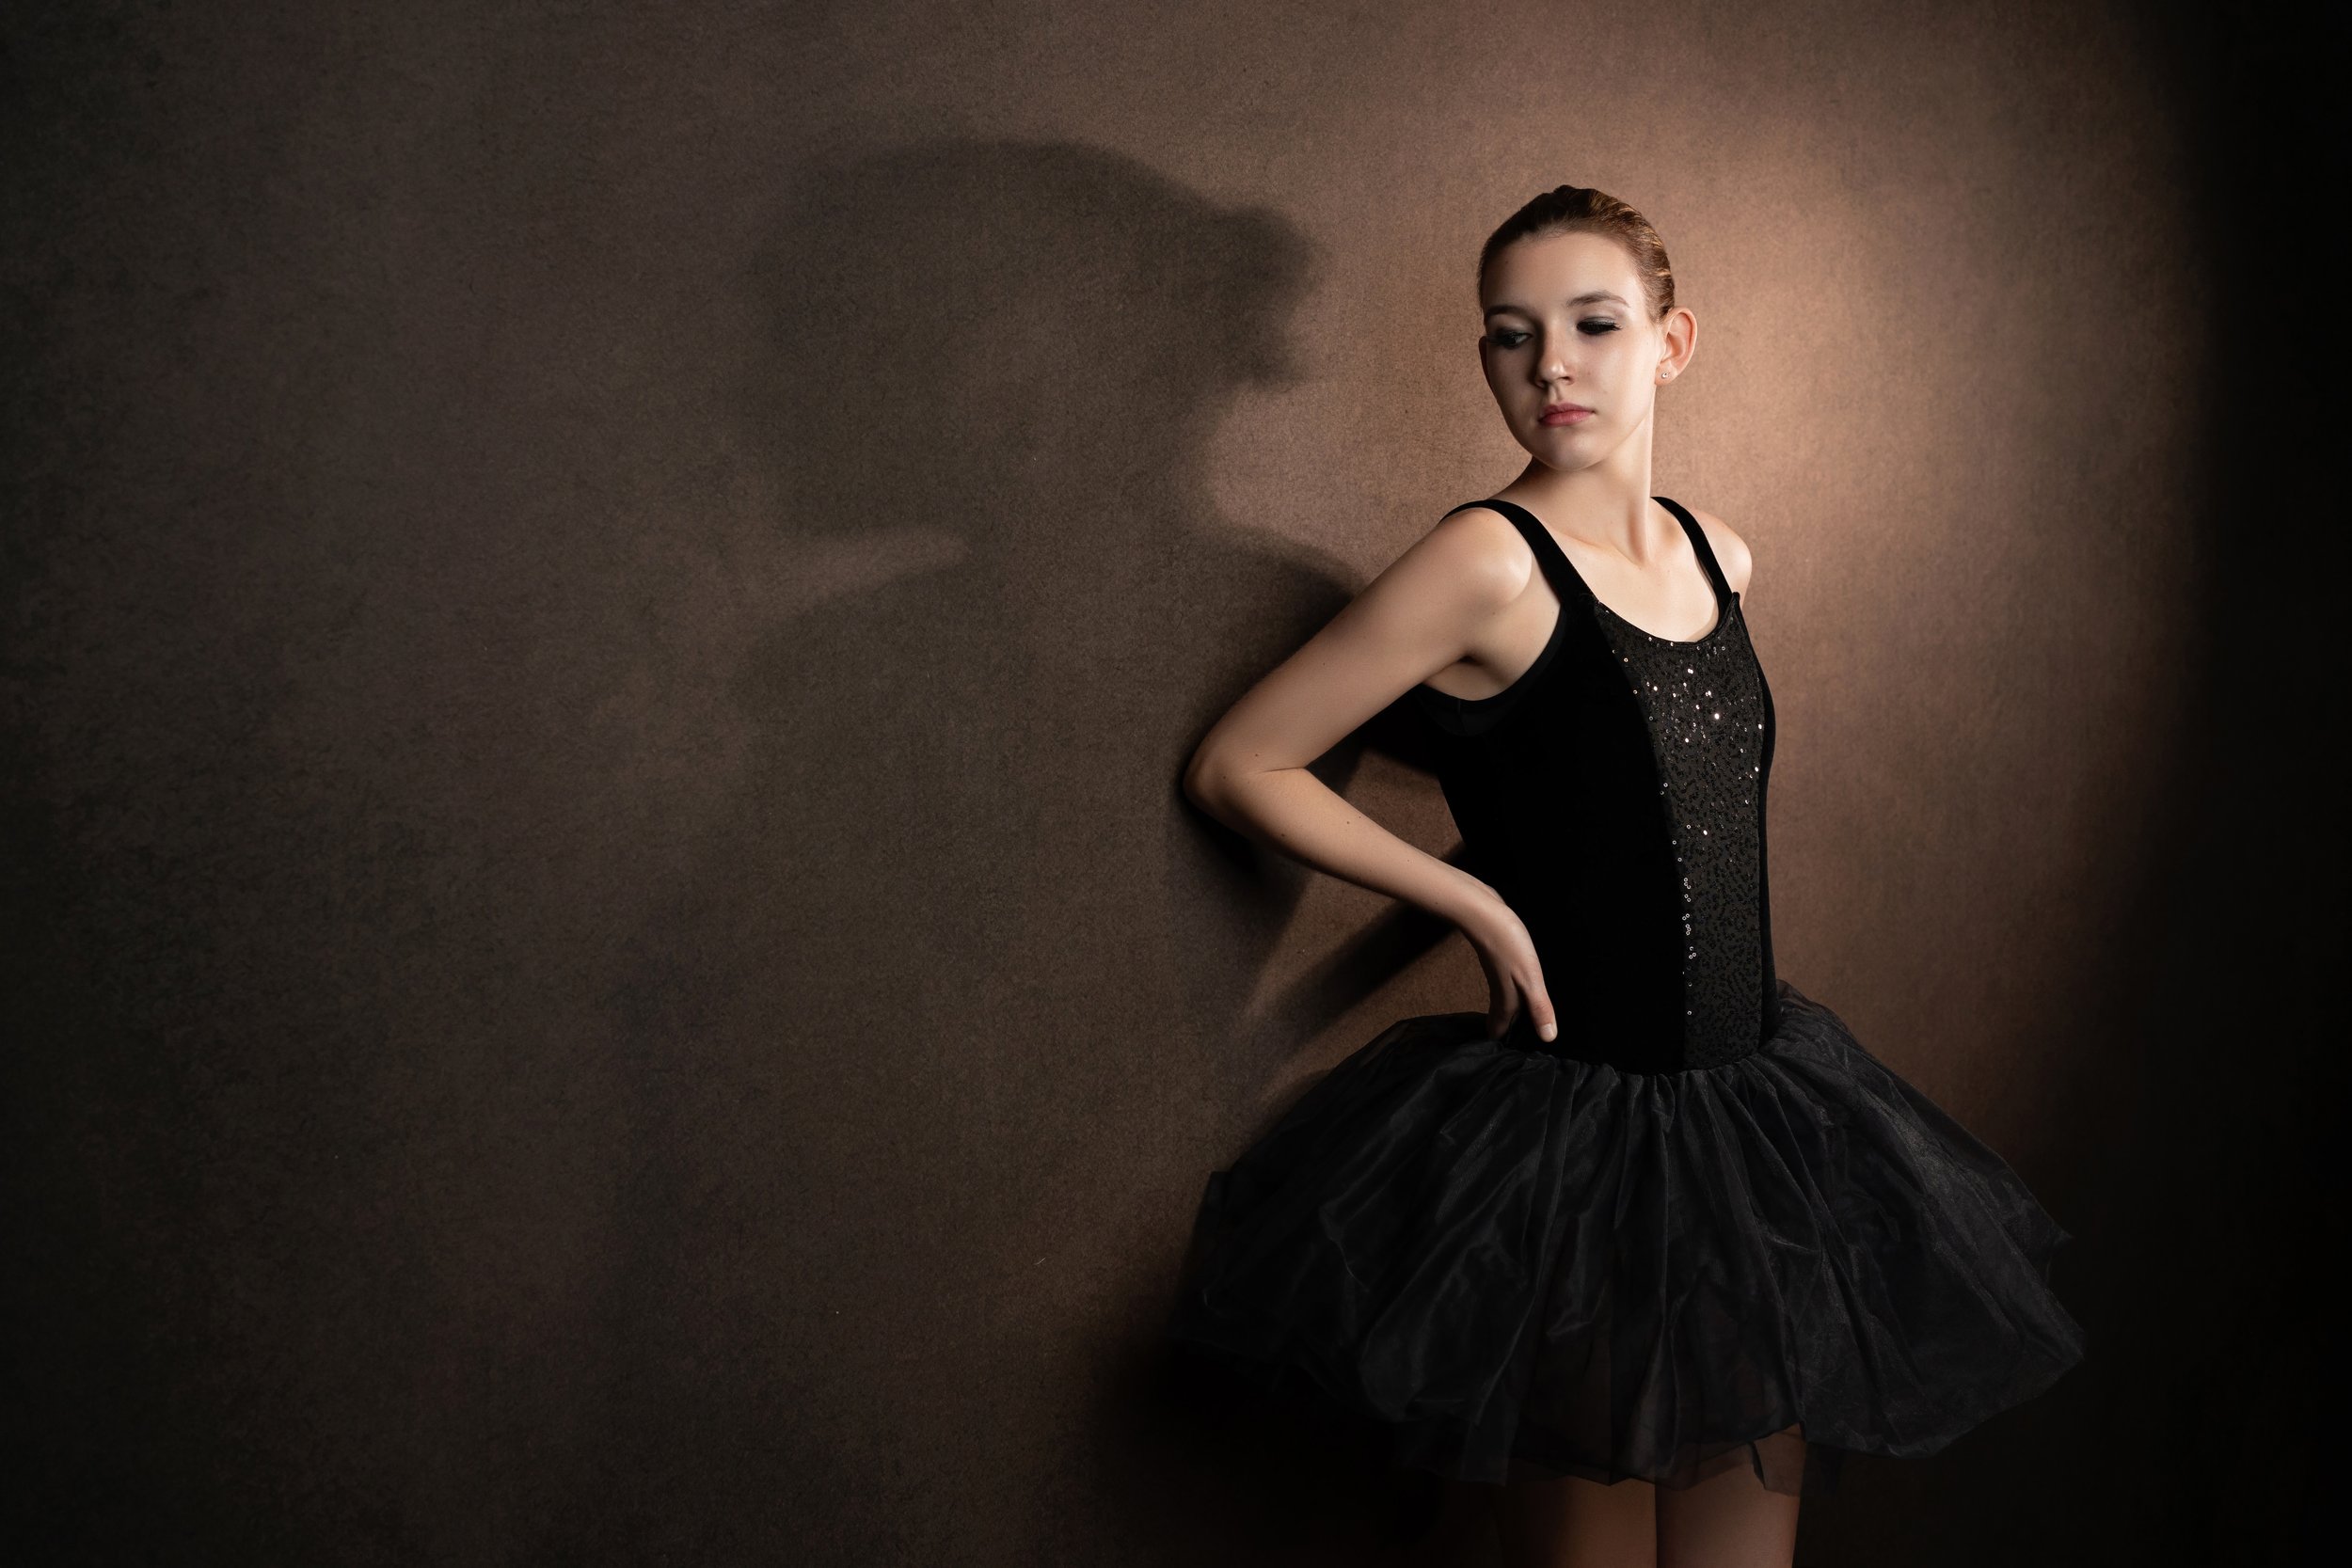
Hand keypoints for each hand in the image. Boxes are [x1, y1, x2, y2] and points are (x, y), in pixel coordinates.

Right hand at [1457, 887, 1557, 1043]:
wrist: (1481, 911)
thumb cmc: (1507, 944)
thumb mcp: (1530, 978)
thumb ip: (1539, 1007)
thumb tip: (1548, 1038)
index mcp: (1506, 998)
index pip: (1501, 1028)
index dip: (1503, 1042)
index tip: (1503, 1057)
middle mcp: (1499, 988)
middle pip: (1501, 1015)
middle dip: (1504, 1030)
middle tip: (1508, 1043)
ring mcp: (1497, 972)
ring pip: (1502, 998)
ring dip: (1507, 1011)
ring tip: (1515, 1021)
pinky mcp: (1498, 956)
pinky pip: (1504, 981)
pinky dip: (1509, 990)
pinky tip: (1515, 986)